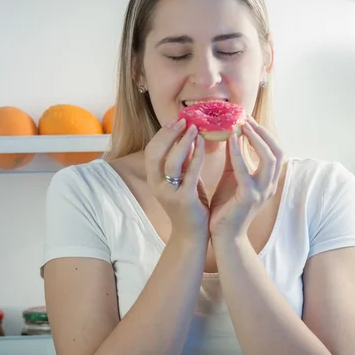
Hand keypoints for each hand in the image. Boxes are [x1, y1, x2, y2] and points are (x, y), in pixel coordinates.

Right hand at [145, 117, 209, 241]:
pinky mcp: (184, 199)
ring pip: (171, 161)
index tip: (177, 120)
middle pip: (155, 152)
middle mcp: (157, 185)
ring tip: (194, 127)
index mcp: (154, 179)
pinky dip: (195, 155)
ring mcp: (169, 193)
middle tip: (184, 120)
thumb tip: (187, 136)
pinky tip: (203, 143)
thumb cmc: (190, 204)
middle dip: (169, 133)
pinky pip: (189, 173)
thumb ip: (182, 162)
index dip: (163, 133)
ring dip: (182, 141)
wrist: (193, 234)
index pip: (151, 150)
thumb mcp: (182, 180)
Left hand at [208, 117, 284, 239]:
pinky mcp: (248, 197)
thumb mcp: (232, 177)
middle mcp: (269, 186)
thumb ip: (234, 158)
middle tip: (247, 118)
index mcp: (268, 181)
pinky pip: (245, 170)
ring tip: (242, 125)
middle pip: (278, 152)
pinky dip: (239, 152)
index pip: (275, 152)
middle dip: (264, 133)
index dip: (265, 134)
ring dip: (256, 138)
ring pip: (269, 158)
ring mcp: (262, 192)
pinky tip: (231, 139)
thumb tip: (231, 133)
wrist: (223, 235)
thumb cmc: (226, 207)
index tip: (250, 119)